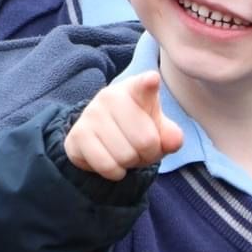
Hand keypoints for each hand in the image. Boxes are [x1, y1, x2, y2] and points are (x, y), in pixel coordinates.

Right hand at [64, 71, 182, 180]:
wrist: (101, 137)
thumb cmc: (136, 129)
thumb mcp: (158, 129)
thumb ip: (171, 135)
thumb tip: (174, 141)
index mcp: (136, 88)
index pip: (144, 84)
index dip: (149, 83)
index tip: (152, 80)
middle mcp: (111, 96)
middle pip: (146, 142)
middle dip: (148, 155)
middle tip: (140, 149)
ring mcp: (91, 113)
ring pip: (125, 156)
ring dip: (130, 164)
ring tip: (125, 153)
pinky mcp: (77, 134)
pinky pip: (106, 165)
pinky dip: (115, 172)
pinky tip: (112, 162)